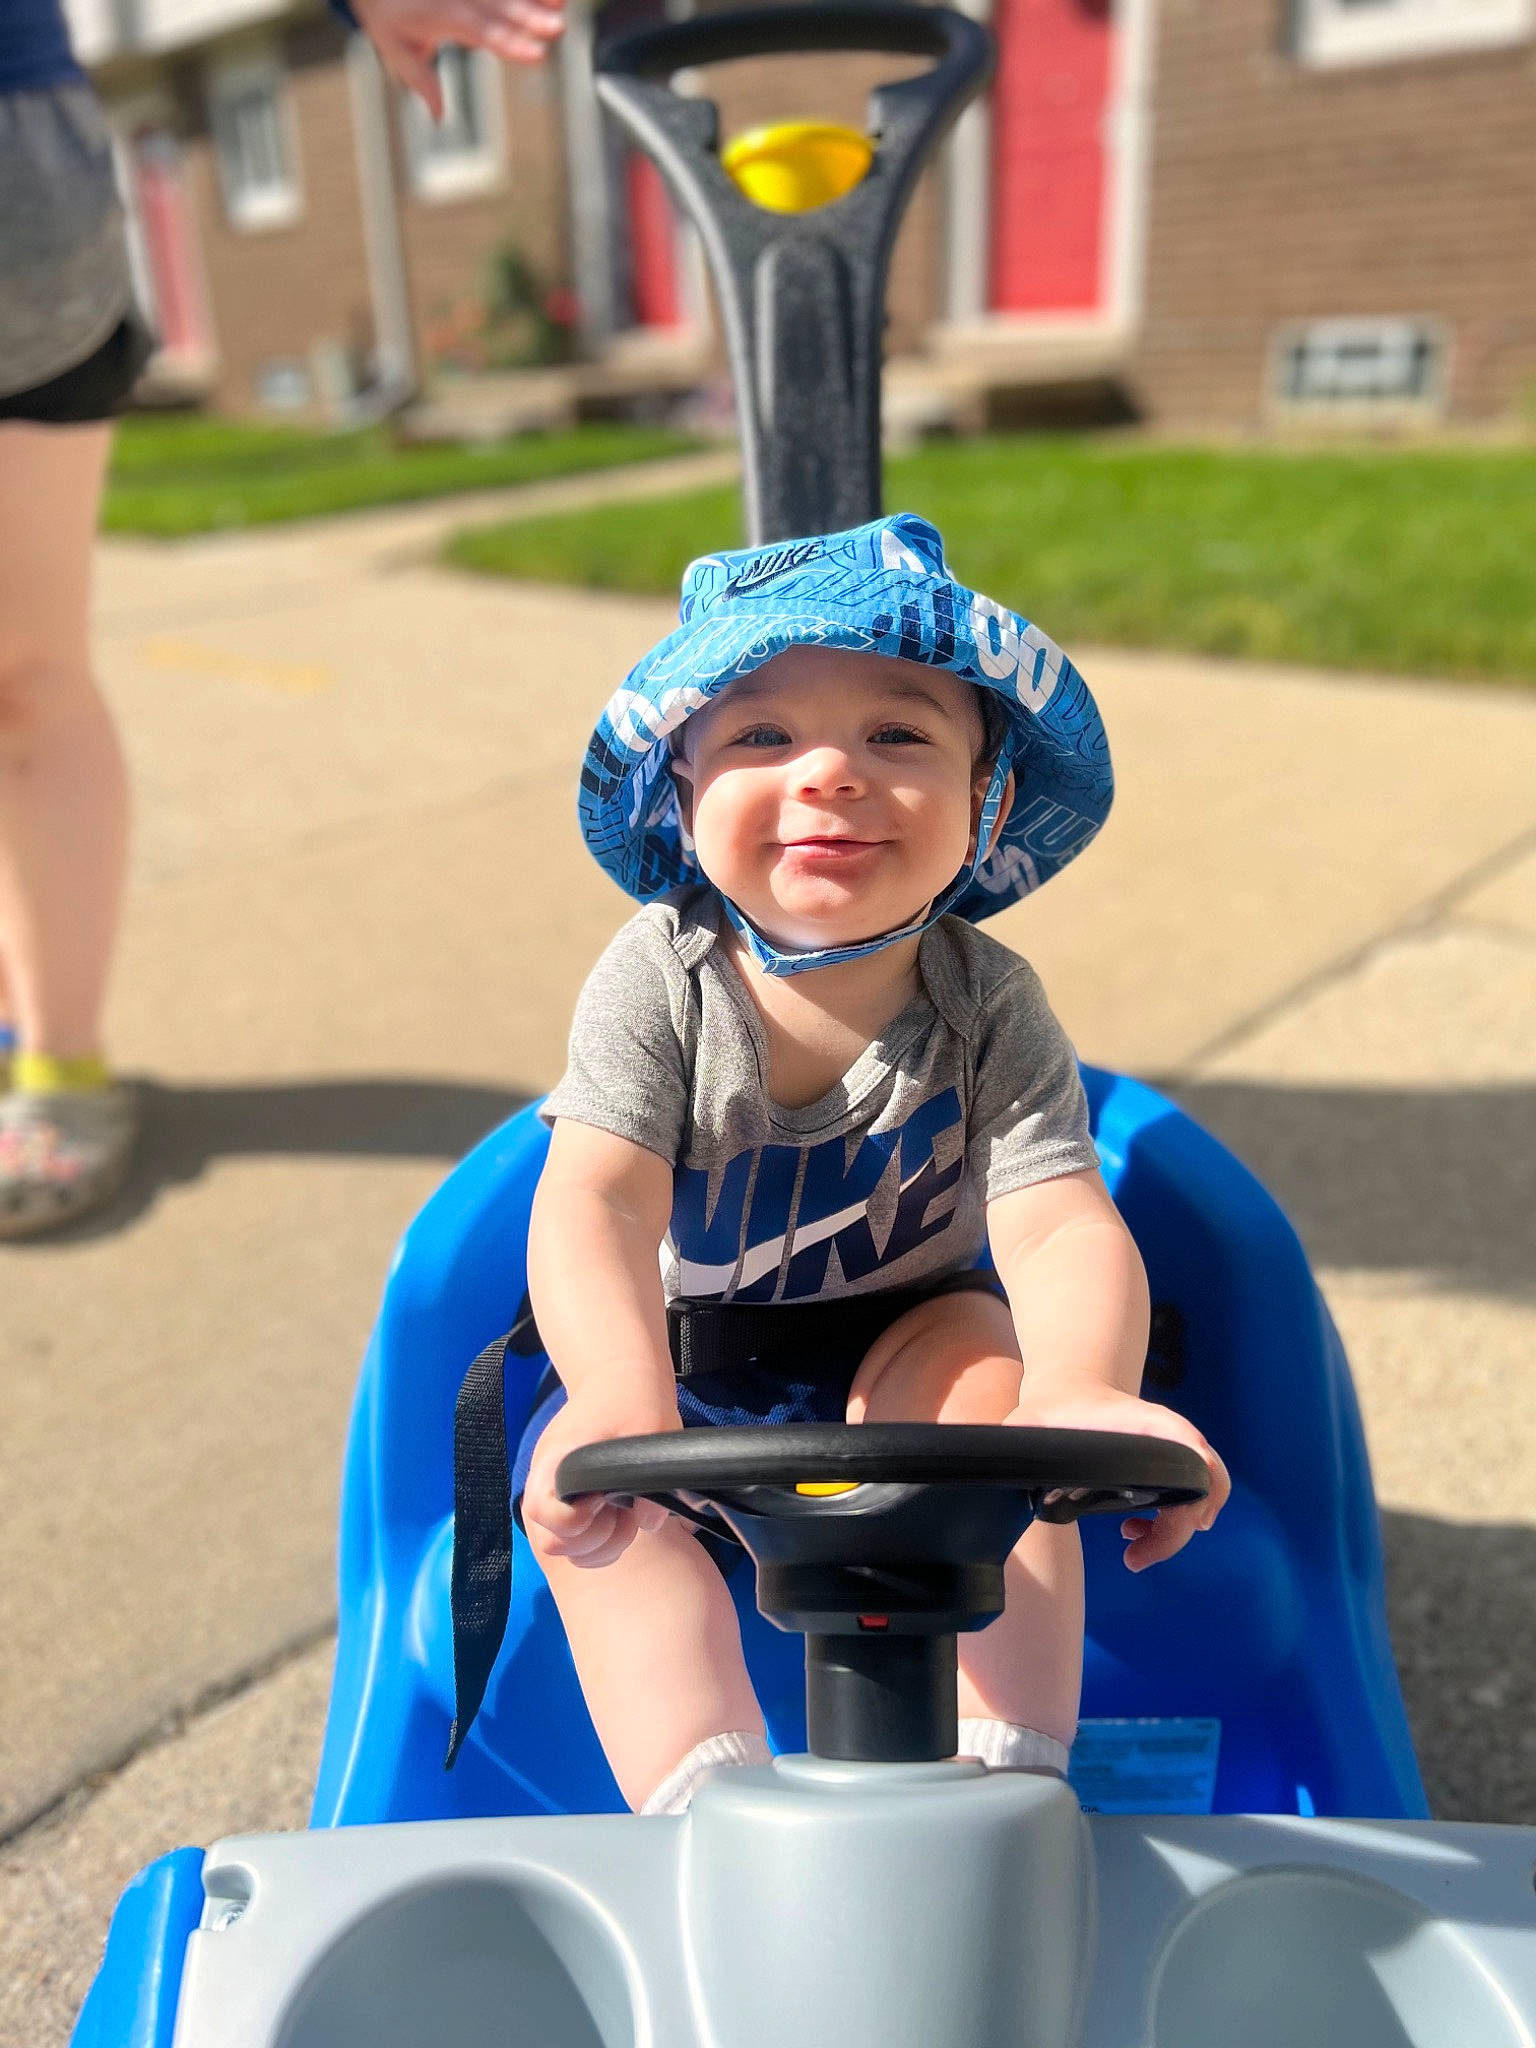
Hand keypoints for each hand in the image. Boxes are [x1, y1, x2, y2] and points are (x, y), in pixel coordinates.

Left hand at [352, 0, 564, 111]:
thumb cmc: (384, 11)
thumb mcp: (394, 49)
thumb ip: (422, 81)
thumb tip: (439, 117)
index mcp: (444, 17)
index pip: (483, 34)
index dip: (511, 44)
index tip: (537, 56)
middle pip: (501, 9)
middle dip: (530, 18)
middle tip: (558, 28)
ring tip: (562, 4)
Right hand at [522, 1392, 681, 1569]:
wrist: (618, 1377)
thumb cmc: (633, 1397)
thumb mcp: (654, 1429)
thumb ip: (651, 1476)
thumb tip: (647, 1522)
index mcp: (557, 1459)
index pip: (543, 1511)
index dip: (576, 1519)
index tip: (604, 1499)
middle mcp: (546, 1481)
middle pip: (551, 1542)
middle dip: (594, 1540)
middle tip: (621, 1513)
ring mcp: (554, 1493)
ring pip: (564, 1550)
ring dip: (599, 1546)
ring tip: (624, 1517)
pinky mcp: (567, 1501)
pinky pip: (575, 1543)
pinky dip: (599, 1545)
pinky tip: (621, 1520)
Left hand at [1007, 1375, 1229, 1572]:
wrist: (1071, 1389)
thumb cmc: (1053, 1408)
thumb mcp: (1031, 1421)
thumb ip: (1017, 1435)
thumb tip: (1002, 1463)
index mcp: (1141, 1420)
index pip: (1185, 1439)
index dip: (1197, 1474)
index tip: (1188, 1516)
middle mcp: (1167, 1434)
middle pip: (1205, 1482)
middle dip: (1177, 1530)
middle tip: (1136, 1556)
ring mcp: (1173, 1451)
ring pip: (1206, 1494)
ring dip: (1176, 1531)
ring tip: (1135, 1549)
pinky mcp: (1169, 1466)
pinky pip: (1193, 1497)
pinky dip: (1175, 1524)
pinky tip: (1136, 1532)